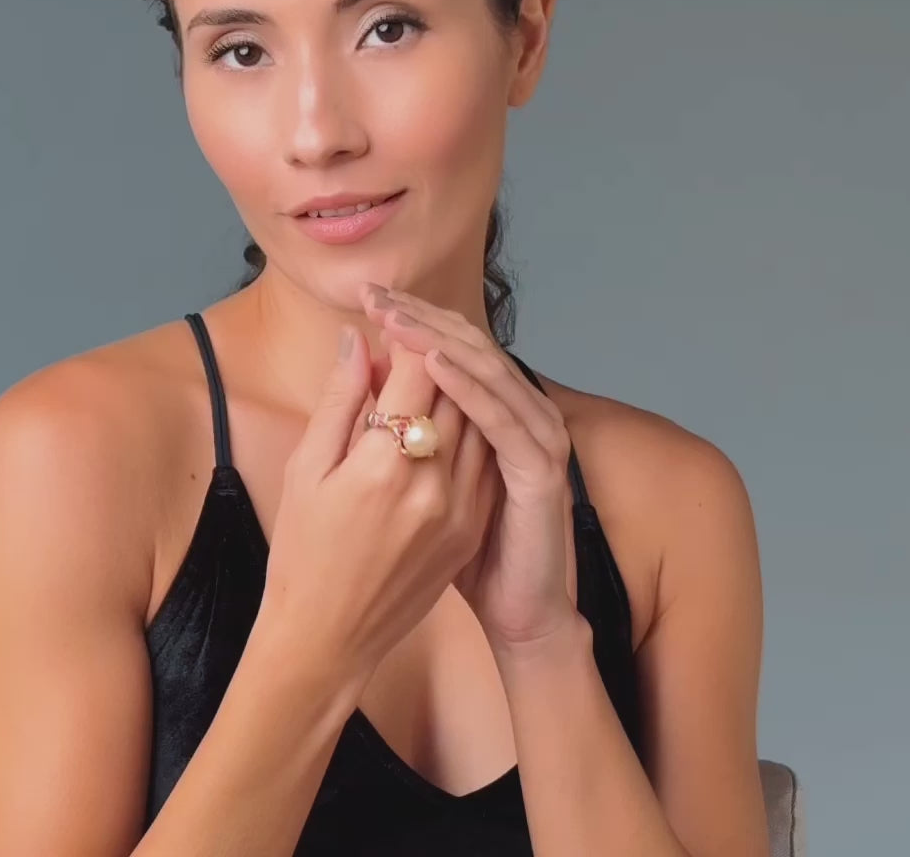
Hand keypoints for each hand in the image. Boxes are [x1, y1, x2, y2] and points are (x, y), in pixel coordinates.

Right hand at [260, 327, 502, 695]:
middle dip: (435, 353)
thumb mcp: (305, 471)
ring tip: (431, 370)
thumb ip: (338, 401)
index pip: (416, 371)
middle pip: (455, 390)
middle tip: (411, 335)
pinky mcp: (471, 529)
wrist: (328, 640)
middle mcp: (434, 483)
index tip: (389, 323)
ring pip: (478, 422)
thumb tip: (358, 342)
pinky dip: (472, 429)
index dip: (404, 337)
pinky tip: (449, 418)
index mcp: (384, 464)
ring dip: (459, 388)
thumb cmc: (302, 554)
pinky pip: (485, 460)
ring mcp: (461, 509)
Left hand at [361, 282, 582, 653]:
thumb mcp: (420, 480)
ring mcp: (533, 439)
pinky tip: (431, 362)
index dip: (413, 321)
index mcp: (487, 416)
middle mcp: (515, 416)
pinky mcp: (540, 470)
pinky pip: (501, 418)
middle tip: (376, 295)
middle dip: (420, 319)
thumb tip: (369, 359)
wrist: (517, 613)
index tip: (368, 300)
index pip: (451, 350)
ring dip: (439, 340)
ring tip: (395, 317)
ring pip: (488, 372)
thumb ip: (403, 422)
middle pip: (469, 349)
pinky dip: (468, 386)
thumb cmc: (465, 553)